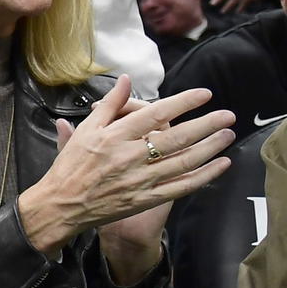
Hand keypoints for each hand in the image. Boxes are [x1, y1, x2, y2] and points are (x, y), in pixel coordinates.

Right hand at [17, 76, 234, 254]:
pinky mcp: (144, 199)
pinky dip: (204, 176)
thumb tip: (125, 80)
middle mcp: (129, 157)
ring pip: (183, 161)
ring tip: (228, 135)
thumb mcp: (84, 132)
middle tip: (228, 115)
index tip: (204, 95)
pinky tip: (221, 165)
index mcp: (113, 137)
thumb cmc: (68, 169)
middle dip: (206, 124)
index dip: (183, 102)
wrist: (60, 207)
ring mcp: (139, 180)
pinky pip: (180, 186)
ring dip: (210, 147)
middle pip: (176, 136)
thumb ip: (108, 105)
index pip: (155, 114)